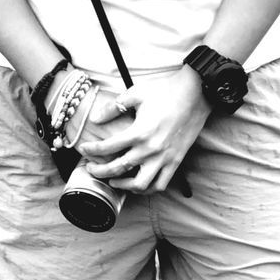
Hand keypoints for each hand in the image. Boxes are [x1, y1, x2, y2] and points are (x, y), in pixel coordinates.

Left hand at [78, 68, 209, 193]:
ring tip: (113, 181)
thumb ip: (114, 108)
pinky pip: (160, 184)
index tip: (83, 150)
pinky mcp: (176, 162)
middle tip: (91, 169)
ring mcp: (165, 159)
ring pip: (140, 184)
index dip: (92, 150)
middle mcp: (151, 150)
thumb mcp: (136, 94)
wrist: (196, 95)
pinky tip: (138, 184)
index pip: (108, 147)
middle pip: (119, 169)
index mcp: (139, 132)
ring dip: (123, 186)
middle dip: (101, 171)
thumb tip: (95, 118)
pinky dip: (147, 188)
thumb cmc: (165, 91)